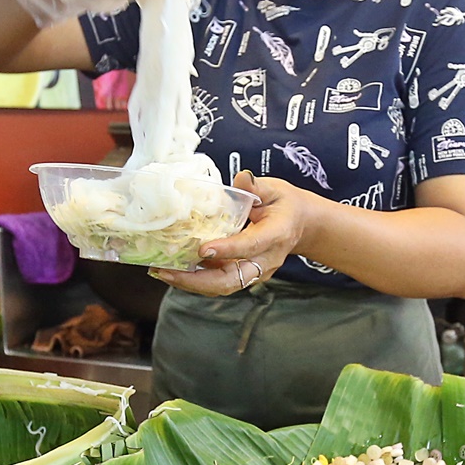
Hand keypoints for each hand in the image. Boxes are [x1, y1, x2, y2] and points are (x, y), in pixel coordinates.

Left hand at [150, 172, 317, 296]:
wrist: (301, 226)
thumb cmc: (285, 205)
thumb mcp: (276, 189)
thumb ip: (257, 186)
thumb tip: (242, 178)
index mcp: (275, 235)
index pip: (250, 245)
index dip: (227, 250)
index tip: (201, 249)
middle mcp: (265, 260)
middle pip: (231, 279)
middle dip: (198, 280)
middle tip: (168, 271)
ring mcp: (255, 272)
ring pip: (222, 285)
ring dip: (191, 283)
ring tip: (162, 272)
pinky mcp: (244, 275)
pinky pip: (219, 282)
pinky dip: (195, 280)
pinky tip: (173, 271)